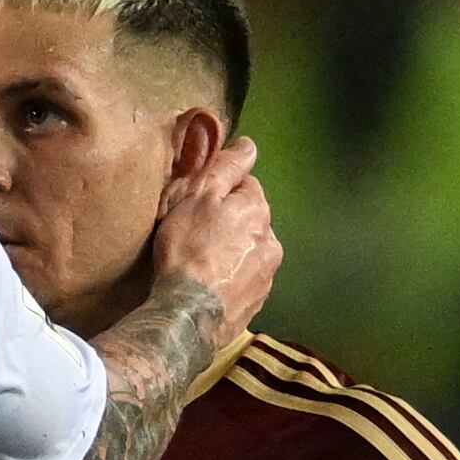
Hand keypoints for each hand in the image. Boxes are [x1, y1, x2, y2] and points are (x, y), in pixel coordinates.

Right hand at [146, 133, 278, 335]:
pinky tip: (212, 283)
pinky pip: (246, 278)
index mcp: (257, 209)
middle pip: (251, 219)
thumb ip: (226, 168)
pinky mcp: (258, 301)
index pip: (246, 186)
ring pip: (251, 250)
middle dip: (231, 221)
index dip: (221, 191)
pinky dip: (233, 277)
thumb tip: (249, 146)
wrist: (188, 314)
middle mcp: (271, 239)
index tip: (200, 204)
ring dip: (234, 250)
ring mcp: (267, 273)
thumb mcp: (198, 197)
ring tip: (205, 262)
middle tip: (199, 233)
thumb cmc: (187, 249)